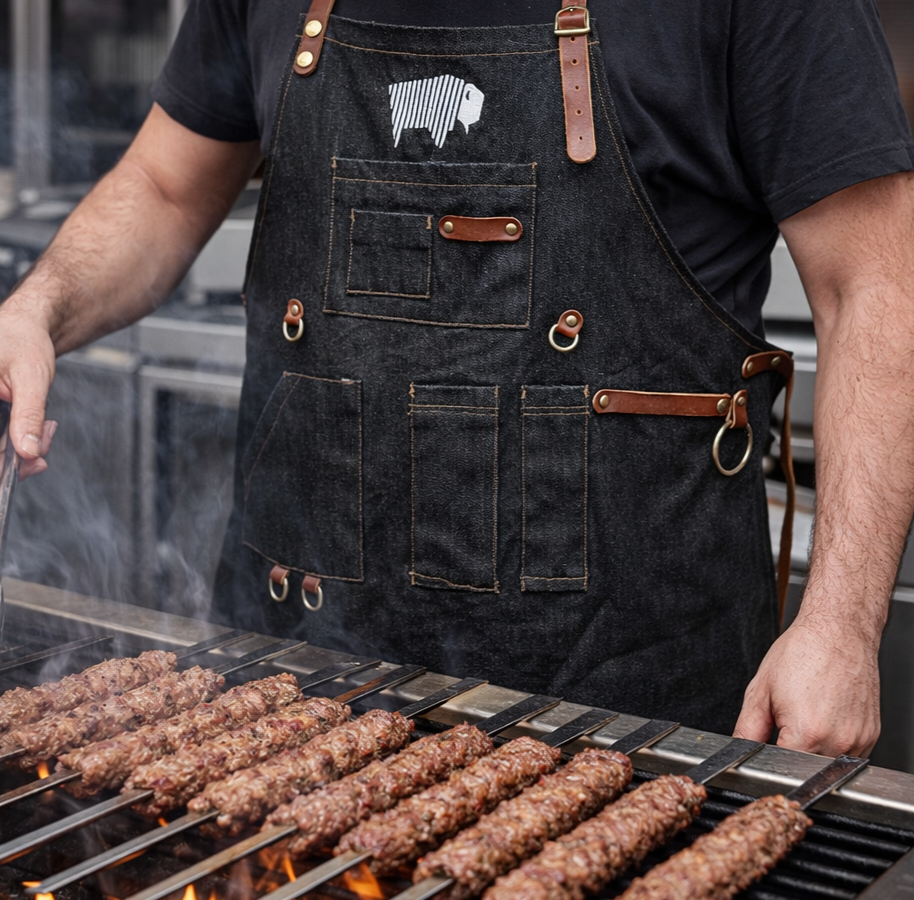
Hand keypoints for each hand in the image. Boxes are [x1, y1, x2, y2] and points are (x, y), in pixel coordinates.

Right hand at [0, 304, 57, 477]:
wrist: (25, 325)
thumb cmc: (22, 340)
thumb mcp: (30, 377)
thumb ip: (29, 414)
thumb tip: (29, 453)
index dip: (0, 464)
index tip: (25, 467)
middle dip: (16, 458)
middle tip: (43, 456)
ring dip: (23, 449)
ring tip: (48, 429)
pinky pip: (0, 439)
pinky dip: (22, 440)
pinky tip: (42, 429)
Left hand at [733, 615, 880, 756]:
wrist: (838, 631)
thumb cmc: (802, 652)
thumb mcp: (761, 690)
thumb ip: (748, 728)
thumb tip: (739, 750)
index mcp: (806, 732)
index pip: (783, 769)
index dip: (770, 759)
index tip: (768, 746)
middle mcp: (837, 741)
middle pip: (806, 768)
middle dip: (792, 752)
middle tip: (787, 721)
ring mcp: (858, 740)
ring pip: (828, 763)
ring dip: (815, 748)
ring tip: (809, 713)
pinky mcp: (871, 735)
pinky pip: (848, 753)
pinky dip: (833, 742)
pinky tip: (826, 715)